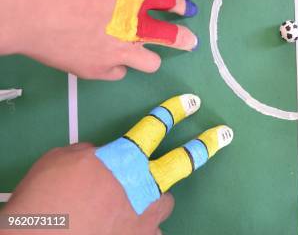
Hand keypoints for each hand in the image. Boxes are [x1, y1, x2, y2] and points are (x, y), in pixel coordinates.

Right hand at [0, 0, 197, 79]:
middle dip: (183, 39)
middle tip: (188, 41)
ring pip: (150, 63)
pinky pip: (117, 72)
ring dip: (146, 56)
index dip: (180, 6)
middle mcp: (134, 25)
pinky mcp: (98, 70)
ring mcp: (118, 51)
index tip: (187, 10)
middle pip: (172, 37)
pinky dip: (113, 66)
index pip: (168, 0)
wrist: (23, 9)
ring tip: (137, 52)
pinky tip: (103, 60)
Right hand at [2, 95, 232, 234]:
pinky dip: (138, 226)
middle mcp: (143, 185)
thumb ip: (89, 155)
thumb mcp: (62, 162)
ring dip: (156, 197)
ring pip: (164, 201)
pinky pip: (147, 230)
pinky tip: (122, 226)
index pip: (154, 127)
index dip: (173, 112)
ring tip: (141, 200)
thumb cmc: (46, 198)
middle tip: (221, 135)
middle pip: (182, 162)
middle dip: (204, 146)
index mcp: (125, 159)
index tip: (190, 103)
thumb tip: (99, 158)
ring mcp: (145, 217)